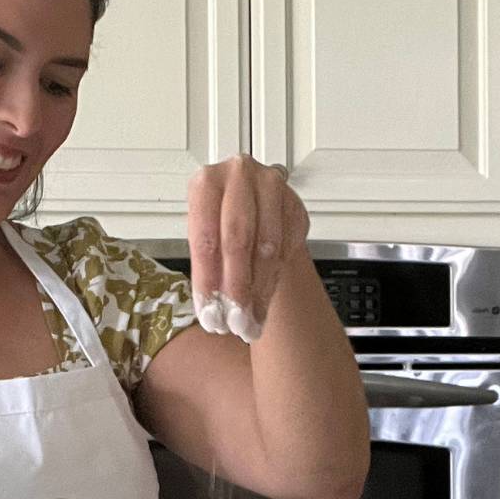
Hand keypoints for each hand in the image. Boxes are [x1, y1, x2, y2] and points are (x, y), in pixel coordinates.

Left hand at [187, 154, 308, 341]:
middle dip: (237, 288)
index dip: (207, 281)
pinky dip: (274, 280)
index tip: (209, 314)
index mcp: (206, 183)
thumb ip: (208, 269)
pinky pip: (287, 248)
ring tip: (251, 320)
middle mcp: (238, 176)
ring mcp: (271, 187)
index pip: (205, 238)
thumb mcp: (204, 240)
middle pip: (238, 240)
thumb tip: (212, 312)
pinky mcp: (295, 204)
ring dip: (259, 291)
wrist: (253, 206)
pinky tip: (264, 302)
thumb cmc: (219, 223)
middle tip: (235, 322)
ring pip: (267, 248)